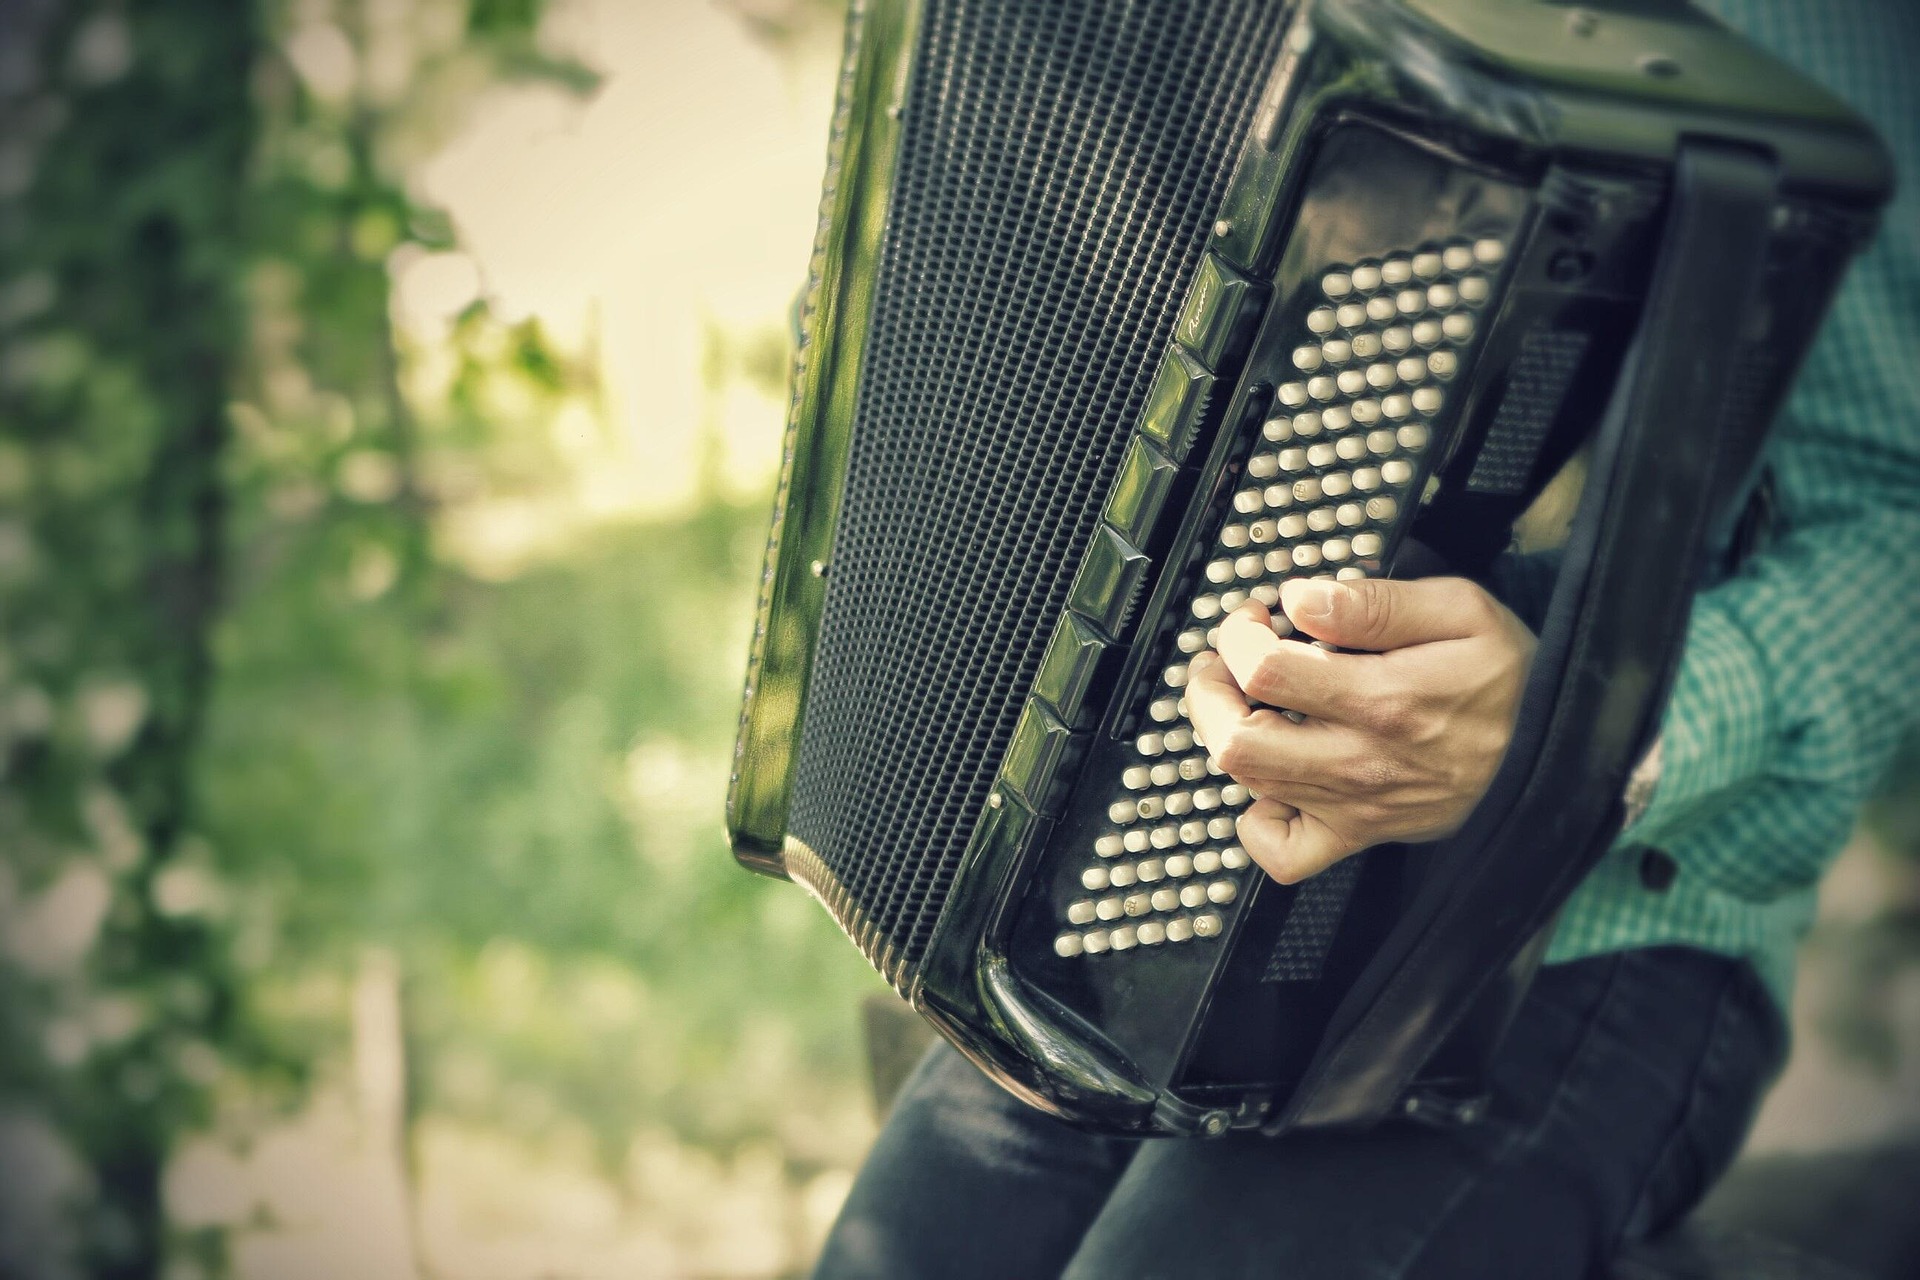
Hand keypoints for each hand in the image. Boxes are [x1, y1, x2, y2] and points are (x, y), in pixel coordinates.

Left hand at [1185, 576, 1533, 884]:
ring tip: (1243, 699)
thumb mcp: (1462, 610)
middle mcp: (1361, 760)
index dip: (1240, 635)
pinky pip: (1282, 854)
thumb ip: (1375, 603)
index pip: (1265, 671)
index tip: (1254, 617)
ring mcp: (1356, 805)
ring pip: (1248, 785)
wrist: (1565, 753)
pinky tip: (1270, 778)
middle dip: (1211, 690)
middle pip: (1236, 740)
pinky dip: (1256, 820)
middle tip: (1227, 659)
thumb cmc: (1514, 678)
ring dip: (1225, 734)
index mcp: (1384, 699)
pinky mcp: (1360, 835)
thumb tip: (1302, 600)